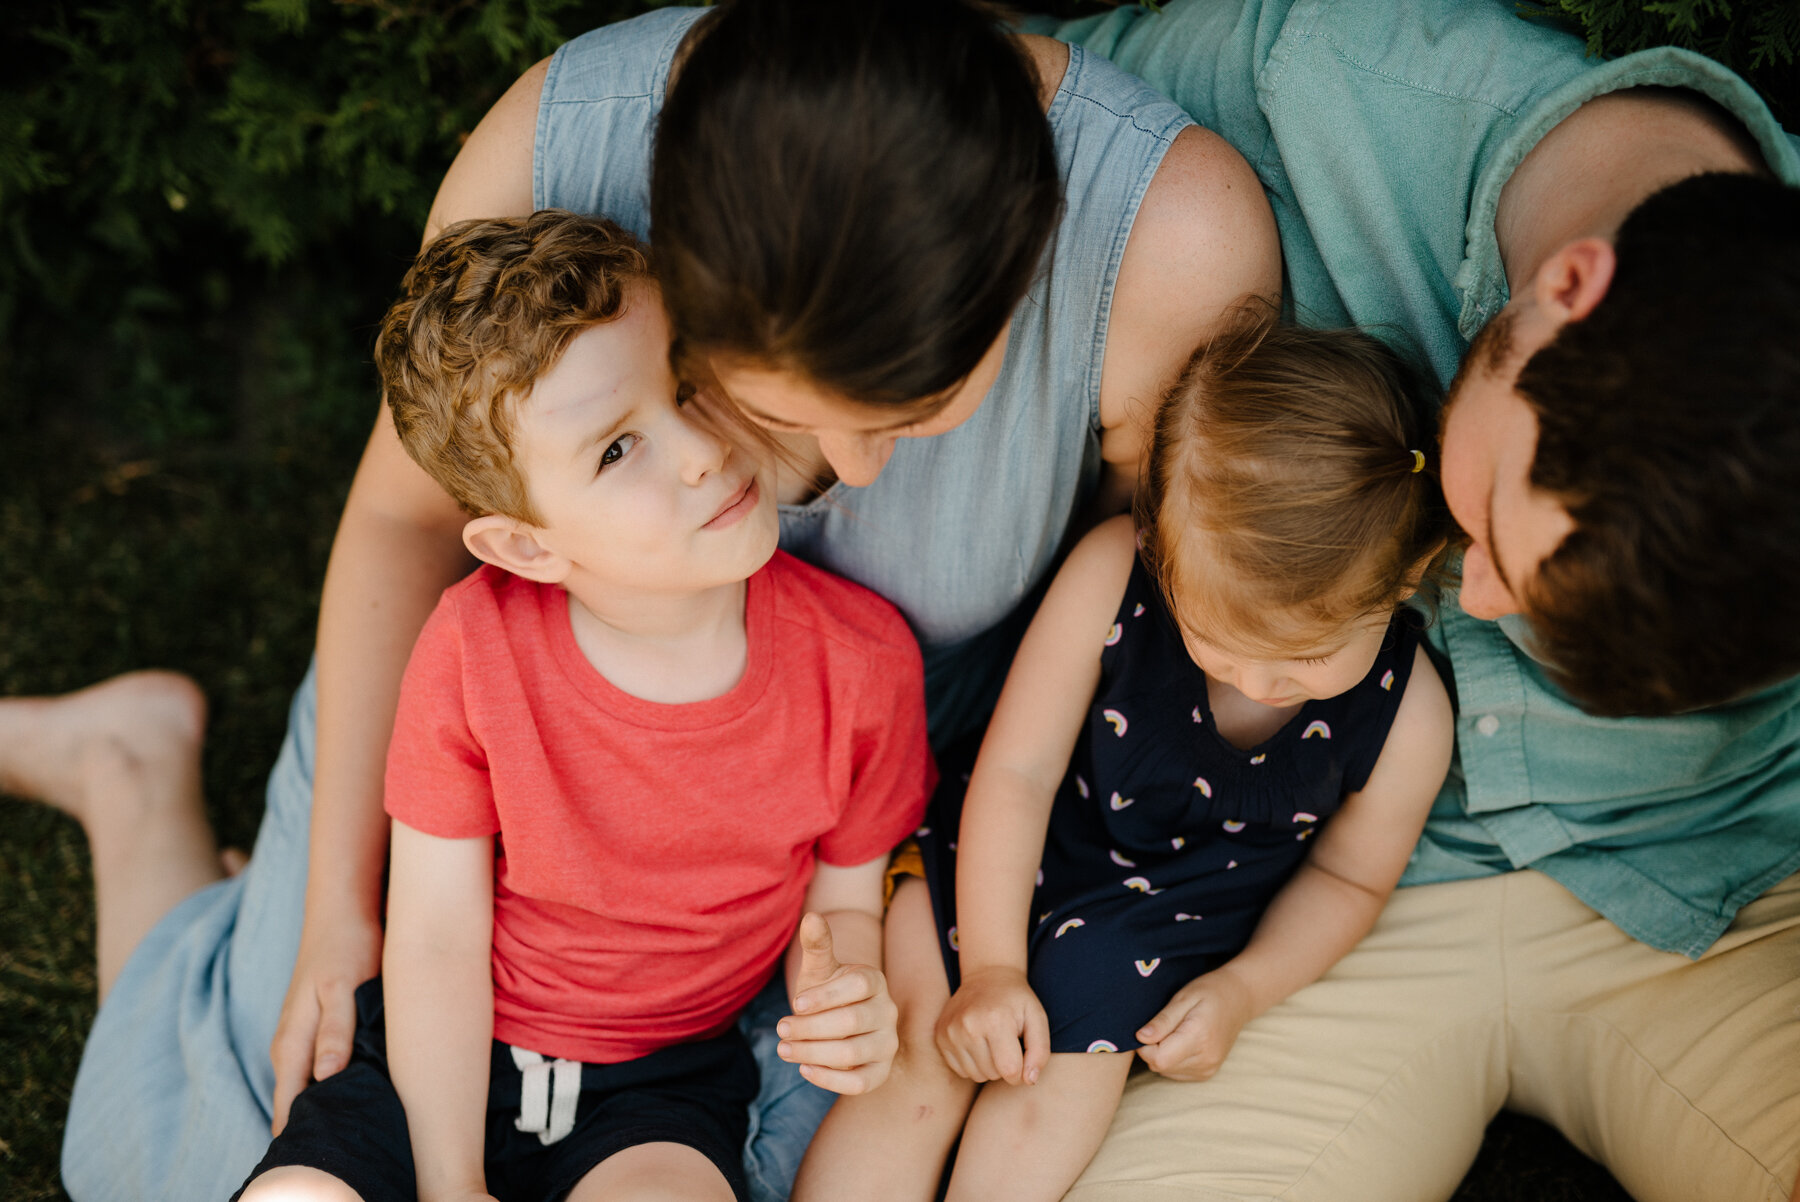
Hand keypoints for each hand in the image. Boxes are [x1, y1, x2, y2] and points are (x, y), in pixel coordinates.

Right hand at [269, 907, 382, 1134]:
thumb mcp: (344, 986)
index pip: (288, 1105)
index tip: (332, 1146)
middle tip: (353, 1140)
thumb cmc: (347, 947)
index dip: (305, 1130)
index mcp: (291, 1043)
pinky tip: (356, 1091)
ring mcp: (300, 1039)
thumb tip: (326, 1075)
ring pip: (307, 1087)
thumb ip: (335, 1030)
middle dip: (318, 1124)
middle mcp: (289, 1047)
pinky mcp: (315, 1030)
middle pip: (295, 1103)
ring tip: (357, 1123)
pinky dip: (333, 1083)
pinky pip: (317, 1070)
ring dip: (327, 1105)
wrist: (341, 912)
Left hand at [777, 912, 898, 1094]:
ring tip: (783, 1049)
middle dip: (810, 1028)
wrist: (838, 1022)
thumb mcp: (819, 968)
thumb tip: (811, 916)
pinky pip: (859, 1083)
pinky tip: (804, 1068)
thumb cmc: (826, 993)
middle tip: (780, 1028)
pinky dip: (828, 1079)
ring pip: (851, 1054)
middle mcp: (887, 1012)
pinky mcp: (880, 1072)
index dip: (825, 996)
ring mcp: (887, 1044)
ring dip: (812, 1053)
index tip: (796, 1002)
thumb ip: (817, 944)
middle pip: (850, 1023)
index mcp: (874, 981)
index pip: (857, 986)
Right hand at [934, 965, 1049, 1084]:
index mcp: (996, 1021)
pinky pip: (960, 1070)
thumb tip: (1029, 1081)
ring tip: (993, 1043)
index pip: (1010, 1071)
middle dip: (1005, 1066)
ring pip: (976, 1075)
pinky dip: (972, 1063)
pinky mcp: (940, 1036)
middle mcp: (968, 1027)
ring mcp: (951, 1031)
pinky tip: (978, 1044)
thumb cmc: (1016, 1001)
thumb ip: (1040, 1051)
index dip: (1022, 1071)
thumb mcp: (1037, 1018)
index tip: (1023, 1056)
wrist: (986, 976)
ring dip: (988, 1066)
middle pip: (992, 1074)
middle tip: (1007, 1043)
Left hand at [1133, 966, 1254, 1080]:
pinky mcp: (1208, 1073)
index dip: (1144, 1045)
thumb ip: (1162, 1021)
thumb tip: (1140, 1038)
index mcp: (1199, 1038)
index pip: (1158, 1058)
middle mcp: (1205, 1059)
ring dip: (1162, 1054)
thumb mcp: (1183, 998)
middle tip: (1162, 1026)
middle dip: (1152, 1049)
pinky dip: (1172, 1059)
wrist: (1239, 999)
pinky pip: (1177, 1072)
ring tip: (1174, 1031)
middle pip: (1160, 1066)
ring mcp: (1208, 1068)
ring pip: (1166, 1071)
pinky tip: (1180, 1041)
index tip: (1149, 1028)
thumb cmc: (1209, 992)